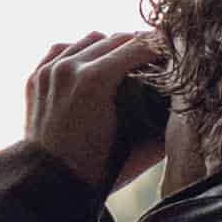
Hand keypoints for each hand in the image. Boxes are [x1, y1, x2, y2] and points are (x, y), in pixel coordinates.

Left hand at [20, 26, 165, 192]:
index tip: (172, 51)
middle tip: (154, 54)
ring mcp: (50, 70)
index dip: (160, 48)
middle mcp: (69, 68)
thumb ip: (162, 118)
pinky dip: (81, 53)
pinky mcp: (38, 76)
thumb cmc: (97, 166)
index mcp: (94, 80)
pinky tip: (93, 64)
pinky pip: (64, 48)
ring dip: (111, 47)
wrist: (50, 182)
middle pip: (115, 38)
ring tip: (125, 59)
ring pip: (91, 39)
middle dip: (139, 45)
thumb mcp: (135, 142)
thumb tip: (184, 101)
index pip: (137, 47)